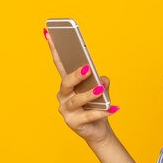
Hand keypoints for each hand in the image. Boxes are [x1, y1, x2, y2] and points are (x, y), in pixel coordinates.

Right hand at [45, 28, 118, 145]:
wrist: (98, 129)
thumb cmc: (97, 104)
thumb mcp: (101, 90)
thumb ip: (101, 81)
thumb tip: (101, 80)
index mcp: (68, 84)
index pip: (60, 64)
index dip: (55, 50)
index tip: (49, 34)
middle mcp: (64, 96)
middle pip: (66, 83)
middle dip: (75, 75)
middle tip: (87, 69)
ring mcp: (66, 110)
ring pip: (77, 100)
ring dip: (89, 94)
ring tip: (100, 90)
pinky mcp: (74, 123)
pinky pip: (88, 116)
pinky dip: (101, 112)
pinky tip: (112, 109)